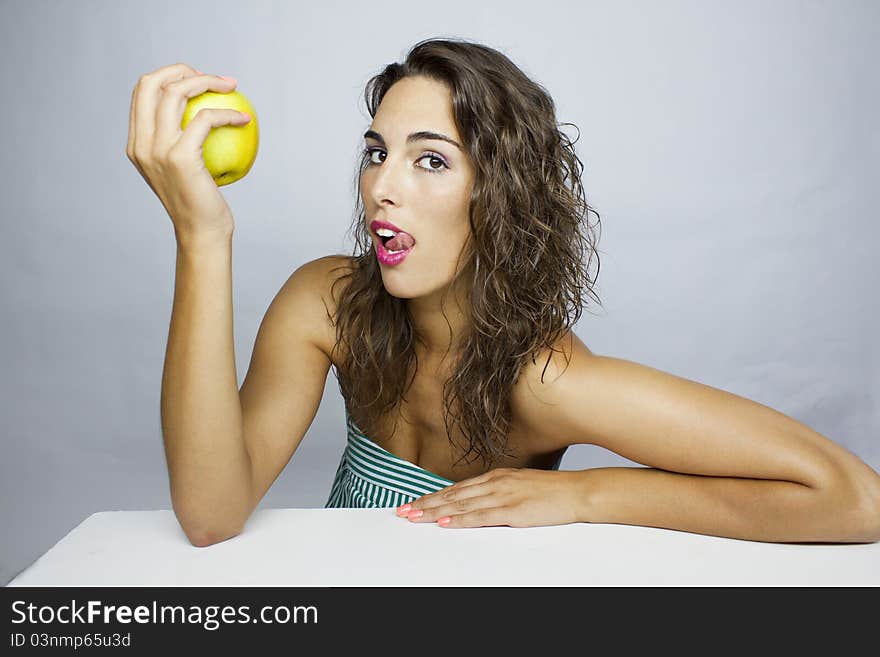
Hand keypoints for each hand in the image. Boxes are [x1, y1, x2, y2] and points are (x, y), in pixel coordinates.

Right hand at [126, 62, 250, 246]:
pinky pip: (205, 118)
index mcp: (136, 143)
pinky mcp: (179, 157)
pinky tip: (245, 119)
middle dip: (182, 69)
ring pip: (176, 92)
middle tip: (214, 78)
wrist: (202, 232)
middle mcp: (140, 143)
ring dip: (207, 81)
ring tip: (231, 87)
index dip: (169, 75)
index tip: (198, 80)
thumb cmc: (200, 202)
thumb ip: (180, 142)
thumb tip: (203, 109)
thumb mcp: (182, 169)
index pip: (143, 91)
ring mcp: (156, 150)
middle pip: (151, 83)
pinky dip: (227, 113)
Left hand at [396, 467, 585, 528]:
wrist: (577, 492)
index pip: (456, 488)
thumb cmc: (552, 491)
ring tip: (415, 517)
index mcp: (496, 476)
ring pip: (461, 505)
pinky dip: (461, 520)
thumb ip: (497, 492)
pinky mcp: (513, 510)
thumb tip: (477, 502)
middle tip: (403, 512)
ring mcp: (503, 496)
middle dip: (425, 504)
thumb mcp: (519, 486)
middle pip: (452, 495)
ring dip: (435, 512)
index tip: (414, 503)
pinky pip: (481, 516)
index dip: (433, 496)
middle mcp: (495, 483)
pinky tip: (447, 523)